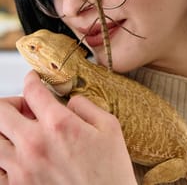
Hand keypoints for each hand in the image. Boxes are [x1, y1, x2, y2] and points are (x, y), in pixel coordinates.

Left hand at [0, 71, 136, 184]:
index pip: (32, 90)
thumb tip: (69, 101)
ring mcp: (22, 169)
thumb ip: (86, 106)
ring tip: (19, 131)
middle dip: (11, 102)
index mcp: (59, 124)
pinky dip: (3, 157)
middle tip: (24, 106)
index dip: (31, 79)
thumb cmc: (111, 173)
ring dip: (4, 129)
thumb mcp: (109, 127)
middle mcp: (35, 144)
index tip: (32, 79)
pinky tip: (17, 155)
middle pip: (1, 111)